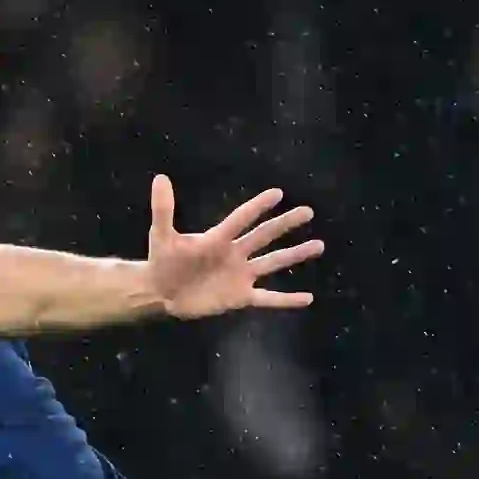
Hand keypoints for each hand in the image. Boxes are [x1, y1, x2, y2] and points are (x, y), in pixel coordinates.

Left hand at [143, 178, 322, 319]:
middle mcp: (234, 254)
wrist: (162, 292)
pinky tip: (308, 298)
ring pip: (273, 263)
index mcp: (218, 239)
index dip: (258, 206)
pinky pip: (268, 298)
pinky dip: (287, 300)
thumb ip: (164, 210)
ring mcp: (240, 275)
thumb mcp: (162, 236)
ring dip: (295, 255)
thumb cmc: (163, 260)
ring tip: (318, 245)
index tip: (278, 193)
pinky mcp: (240, 297)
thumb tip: (161, 178)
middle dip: (286, 224)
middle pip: (265, 236)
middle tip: (308, 211)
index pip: (242, 219)